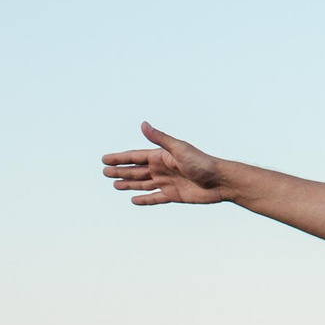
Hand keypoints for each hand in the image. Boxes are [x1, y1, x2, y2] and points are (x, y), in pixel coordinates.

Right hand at [102, 123, 229, 204]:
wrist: (221, 181)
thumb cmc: (203, 163)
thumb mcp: (179, 149)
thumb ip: (160, 139)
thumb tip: (143, 125)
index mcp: (162, 156)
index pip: (135, 157)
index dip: (119, 158)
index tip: (104, 159)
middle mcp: (163, 168)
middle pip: (136, 171)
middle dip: (120, 171)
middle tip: (104, 172)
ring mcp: (168, 182)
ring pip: (143, 184)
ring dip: (129, 184)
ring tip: (115, 185)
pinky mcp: (174, 195)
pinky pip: (155, 198)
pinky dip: (145, 200)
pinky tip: (134, 200)